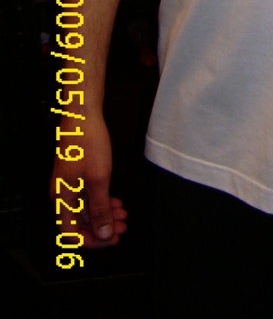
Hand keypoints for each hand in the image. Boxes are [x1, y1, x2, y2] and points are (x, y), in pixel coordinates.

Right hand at [51, 113, 126, 248]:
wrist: (83, 116)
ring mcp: (69, 184)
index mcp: (62, 199)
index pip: (72, 234)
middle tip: (123, 228)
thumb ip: (100, 209)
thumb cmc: (88, 145)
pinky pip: (88, 196)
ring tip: (124, 215)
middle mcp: (62, 195)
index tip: (112, 239)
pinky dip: (103, 201)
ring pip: (86, 209)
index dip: (92, 241)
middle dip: (103, 228)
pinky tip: (117, 202)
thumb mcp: (98, 180)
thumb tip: (104, 235)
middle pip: (80, 223)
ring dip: (105, 215)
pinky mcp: (77, 175)